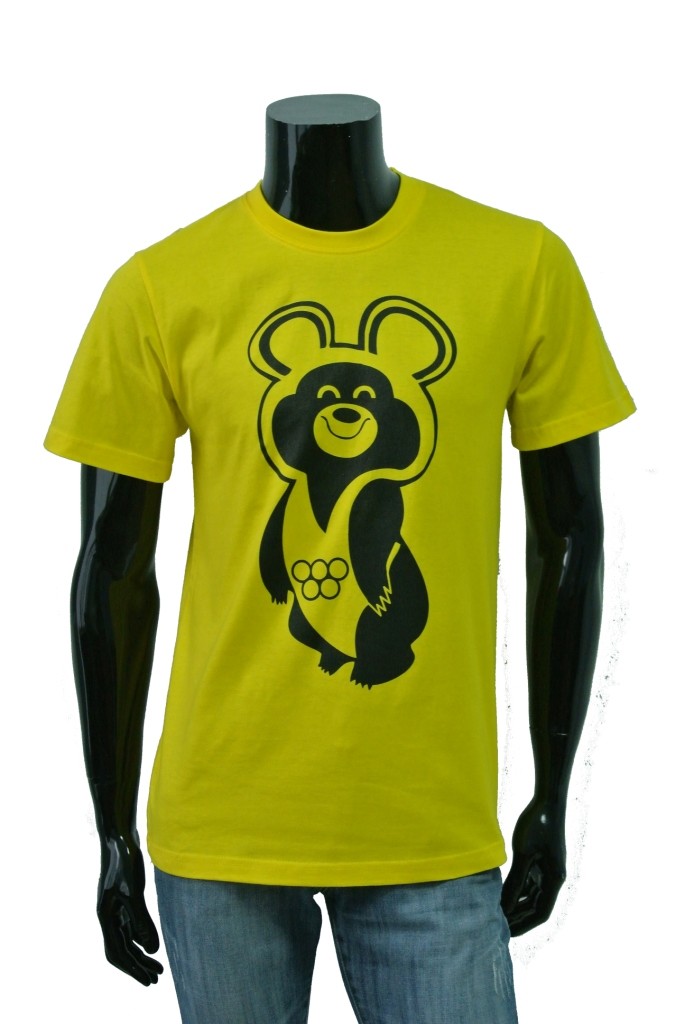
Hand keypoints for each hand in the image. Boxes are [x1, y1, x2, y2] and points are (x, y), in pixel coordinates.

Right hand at [97, 833, 163, 985]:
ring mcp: (114, 907)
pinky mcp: (123, 898)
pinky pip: (130, 926)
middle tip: (157, 978)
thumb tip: (151, 949)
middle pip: (122, 949)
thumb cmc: (124, 861)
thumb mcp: (133, 892)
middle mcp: (108, 915)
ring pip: (127, 938)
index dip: (132, 969)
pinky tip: (152, 943)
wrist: (119, 835)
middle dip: (138, 966)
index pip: (117, 952)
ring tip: (158, 966)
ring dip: (141, 953)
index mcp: (106, 917)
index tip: (148, 980)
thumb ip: (141, 920)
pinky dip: (140, 937)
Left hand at [500, 797, 566, 936]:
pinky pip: (528, 882)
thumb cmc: (537, 825)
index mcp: (554, 880)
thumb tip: (505, 906)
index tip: (507, 934)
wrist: (547, 802)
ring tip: (496, 913)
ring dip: (516, 904)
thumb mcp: (524, 854)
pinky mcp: (540, 861)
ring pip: (531, 895)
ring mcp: (547, 870)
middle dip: (518, 918)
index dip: (524, 925)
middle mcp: (553, 878)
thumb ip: (515, 881)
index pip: (540, 913)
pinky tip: (500, 894)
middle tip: (496, 927)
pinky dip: (516, 890)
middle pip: (535, 907)